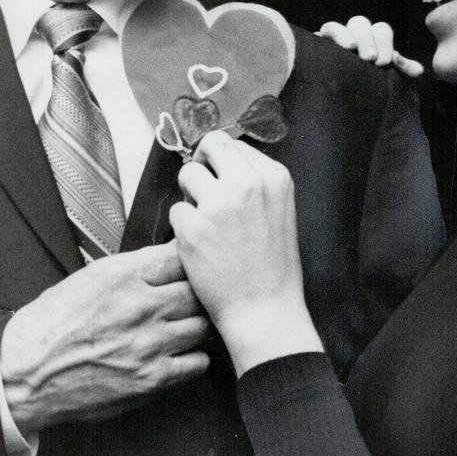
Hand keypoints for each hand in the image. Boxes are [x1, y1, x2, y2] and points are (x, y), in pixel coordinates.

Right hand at [0, 241, 209, 431]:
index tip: (191, 266)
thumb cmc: (52, 325)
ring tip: (184, 326)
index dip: (189, 260)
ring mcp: (150, 344)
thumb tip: (167, 259)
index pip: (181, 256)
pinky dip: (193, 357)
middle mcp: (142, 307)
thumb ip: (133, 268)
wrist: (26, 373)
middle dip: (198, 293)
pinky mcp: (152, 379)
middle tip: (193, 298)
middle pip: (198, 290)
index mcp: (125, 276)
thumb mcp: (90, 278)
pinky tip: (179, 353)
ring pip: (202, 325)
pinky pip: (197, 363)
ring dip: (197, 325)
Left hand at [170, 131, 322, 376]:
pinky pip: (176, 211)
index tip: (220, 180)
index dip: (221, 161)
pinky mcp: (193, 227)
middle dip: (202, 164)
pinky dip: (183, 228)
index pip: (235, 144)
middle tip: (203, 190)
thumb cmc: (273, 266)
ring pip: (188, 174)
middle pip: (210, 144)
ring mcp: (220, 204)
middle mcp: (248, 183)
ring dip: (191, 196)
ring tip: (205, 223)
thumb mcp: (280, 209)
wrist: (266, 311)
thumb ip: (255, 182)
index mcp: (274, 177)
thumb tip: (221, 162)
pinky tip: (201, 248)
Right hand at [317, 15, 423, 76]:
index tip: (385, 62)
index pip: (381, 30)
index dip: (384, 43)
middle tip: (370, 59)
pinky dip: (329, 36)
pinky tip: (331, 48)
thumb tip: (418, 71)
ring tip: (351, 48)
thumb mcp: (387, 76)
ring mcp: (335, 38)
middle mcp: (354, 34)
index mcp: (373, 39)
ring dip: (345, 35)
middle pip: (360, 23)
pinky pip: (323, 32)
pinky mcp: (319, 44)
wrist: (341, 96)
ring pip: (338, 26)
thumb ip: (402, 70)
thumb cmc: (368, 81)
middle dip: (367, 39)